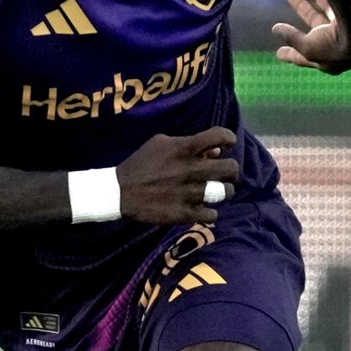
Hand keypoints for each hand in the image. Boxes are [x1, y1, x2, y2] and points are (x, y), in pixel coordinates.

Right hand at [114, 127, 238, 224]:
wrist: (119, 192)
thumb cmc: (141, 164)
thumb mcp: (160, 144)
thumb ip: (189, 144)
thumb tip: (217, 150)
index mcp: (184, 148)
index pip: (220, 136)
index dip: (229, 139)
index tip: (227, 145)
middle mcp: (190, 170)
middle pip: (230, 168)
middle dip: (231, 170)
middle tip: (223, 173)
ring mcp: (188, 193)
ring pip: (225, 192)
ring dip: (224, 191)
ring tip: (216, 191)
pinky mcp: (183, 213)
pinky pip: (212, 214)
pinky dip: (210, 212)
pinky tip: (202, 208)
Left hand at [273, 0, 350, 73]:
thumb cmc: (334, 45)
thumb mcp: (307, 46)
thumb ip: (292, 38)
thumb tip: (275, 29)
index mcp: (331, 63)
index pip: (308, 59)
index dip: (292, 54)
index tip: (278, 52)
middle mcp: (342, 47)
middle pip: (317, 27)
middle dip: (303, 10)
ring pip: (327, 12)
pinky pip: (337, 5)